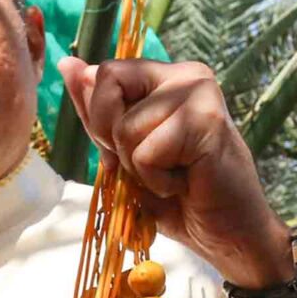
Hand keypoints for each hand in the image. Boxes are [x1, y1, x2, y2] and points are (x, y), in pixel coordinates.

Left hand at [59, 57, 293, 288]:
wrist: (228, 234)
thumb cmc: (178, 197)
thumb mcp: (124, 151)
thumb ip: (98, 110)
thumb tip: (68, 63)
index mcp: (166, 76)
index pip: (105, 73)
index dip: (102, 119)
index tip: (131, 152)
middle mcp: (186, 74)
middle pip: (108, 83)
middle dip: (113, 138)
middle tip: (153, 164)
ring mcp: (200, 93)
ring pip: (125, 127)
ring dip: (139, 168)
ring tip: (174, 176)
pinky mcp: (207, 122)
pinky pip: (147, 153)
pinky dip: (156, 182)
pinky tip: (185, 185)